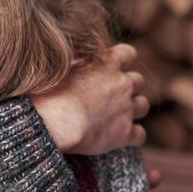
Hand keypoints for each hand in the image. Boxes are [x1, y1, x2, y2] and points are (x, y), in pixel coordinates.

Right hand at [30, 43, 149, 155]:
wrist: (54, 121)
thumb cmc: (49, 91)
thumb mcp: (62, 64)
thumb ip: (78, 58)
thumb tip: (78, 54)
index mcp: (108, 62)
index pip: (128, 53)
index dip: (123, 61)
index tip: (113, 69)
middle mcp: (123, 82)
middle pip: (138, 81)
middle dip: (128, 88)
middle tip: (111, 97)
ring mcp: (126, 108)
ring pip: (143, 105)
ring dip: (133, 110)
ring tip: (117, 117)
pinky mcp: (125, 133)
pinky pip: (140, 135)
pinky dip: (132, 136)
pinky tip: (119, 138)